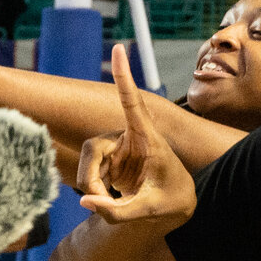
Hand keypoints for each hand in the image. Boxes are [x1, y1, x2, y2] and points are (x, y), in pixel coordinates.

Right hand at [76, 44, 196, 226]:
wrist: (176, 202)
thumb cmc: (171, 199)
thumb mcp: (151, 211)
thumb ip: (119, 212)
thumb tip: (84, 202)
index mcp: (149, 139)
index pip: (133, 104)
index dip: (124, 78)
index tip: (118, 49)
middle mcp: (130, 138)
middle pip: (94, 147)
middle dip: (89, 176)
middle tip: (98, 202)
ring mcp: (118, 148)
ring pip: (88, 161)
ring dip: (91, 185)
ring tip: (110, 204)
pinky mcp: (110, 160)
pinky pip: (90, 173)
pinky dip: (94, 191)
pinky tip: (109, 201)